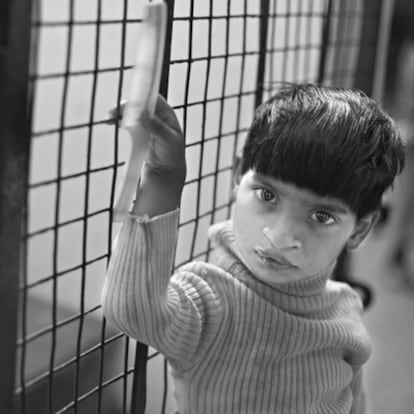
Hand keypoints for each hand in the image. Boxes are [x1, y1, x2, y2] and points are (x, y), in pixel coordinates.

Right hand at [108, 95, 185, 215]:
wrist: (165, 172)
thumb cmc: (172, 156)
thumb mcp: (167, 140)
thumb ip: (156, 126)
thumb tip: (143, 114)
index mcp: (167, 115)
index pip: (153, 99)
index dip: (142, 97)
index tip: (130, 102)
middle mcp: (156, 116)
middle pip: (139, 104)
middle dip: (126, 106)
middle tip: (115, 112)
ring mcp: (145, 123)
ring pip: (131, 112)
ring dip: (120, 113)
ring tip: (110, 118)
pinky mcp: (137, 132)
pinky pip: (126, 122)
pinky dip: (119, 121)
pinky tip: (112, 122)